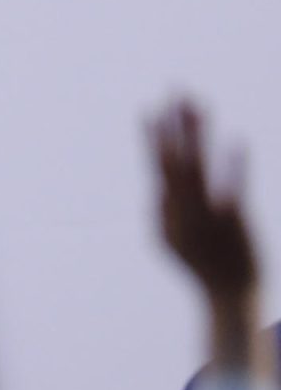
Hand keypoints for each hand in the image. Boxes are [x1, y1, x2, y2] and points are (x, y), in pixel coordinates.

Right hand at [152, 100, 258, 302]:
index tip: (151, 110)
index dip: (155, 138)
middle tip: (170, 94)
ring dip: (195, 135)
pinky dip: (234, 165)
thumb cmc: (202, 269)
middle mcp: (180, 211)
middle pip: (172, 161)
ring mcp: (204, 215)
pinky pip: (231, 187)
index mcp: (166, 214)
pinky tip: (237, 140)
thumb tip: (155, 192)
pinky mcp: (232, 220)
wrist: (229, 295)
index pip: (160, 168)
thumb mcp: (172, 242)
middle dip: (169, 127)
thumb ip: (162, 215)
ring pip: (196, 167)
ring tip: (195, 105)